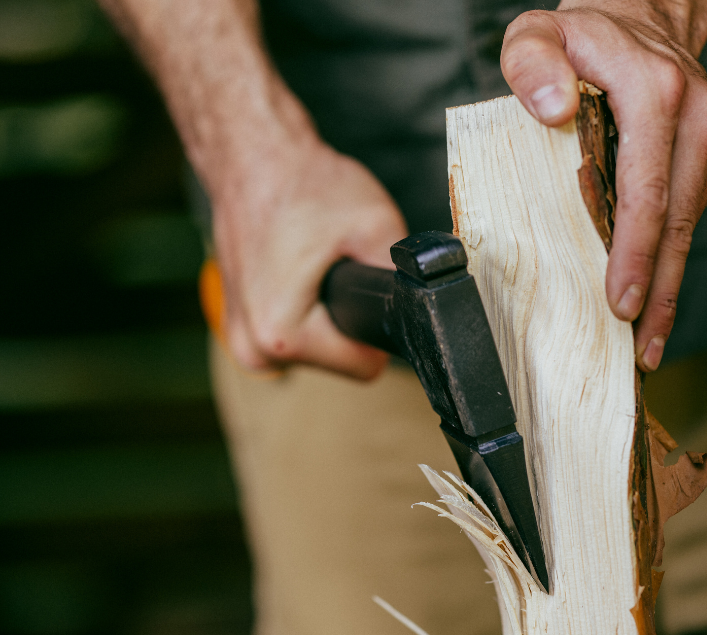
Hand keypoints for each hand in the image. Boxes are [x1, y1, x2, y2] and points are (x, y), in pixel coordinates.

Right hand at [211, 135, 407, 377]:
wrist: (250, 156)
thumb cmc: (300, 182)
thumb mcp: (374, 224)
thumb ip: (405, 278)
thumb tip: (426, 308)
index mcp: (282, 334)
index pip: (364, 366)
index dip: (377, 324)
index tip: (364, 288)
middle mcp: (254, 348)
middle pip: (340, 361)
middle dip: (348, 317)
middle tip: (334, 267)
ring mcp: (241, 342)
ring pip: (319, 351)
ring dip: (326, 314)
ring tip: (312, 265)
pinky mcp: (239, 330)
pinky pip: (296, 336)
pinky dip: (304, 309)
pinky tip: (297, 272)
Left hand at [501, 1, 706, 370]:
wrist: (645, 17)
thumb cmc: (586, 38)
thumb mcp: (539, 32)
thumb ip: (530, 62)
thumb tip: (550, 109)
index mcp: (655, 91)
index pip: (647, 190)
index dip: (635, 254)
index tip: (622, 303)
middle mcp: (697, 116)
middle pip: (676, 224)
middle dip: (657, 294)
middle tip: (640, 352)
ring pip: (690, 229)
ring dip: (669, 289)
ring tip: (648, 344)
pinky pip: (691, 217)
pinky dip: (671, 258)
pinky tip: (652, 293)